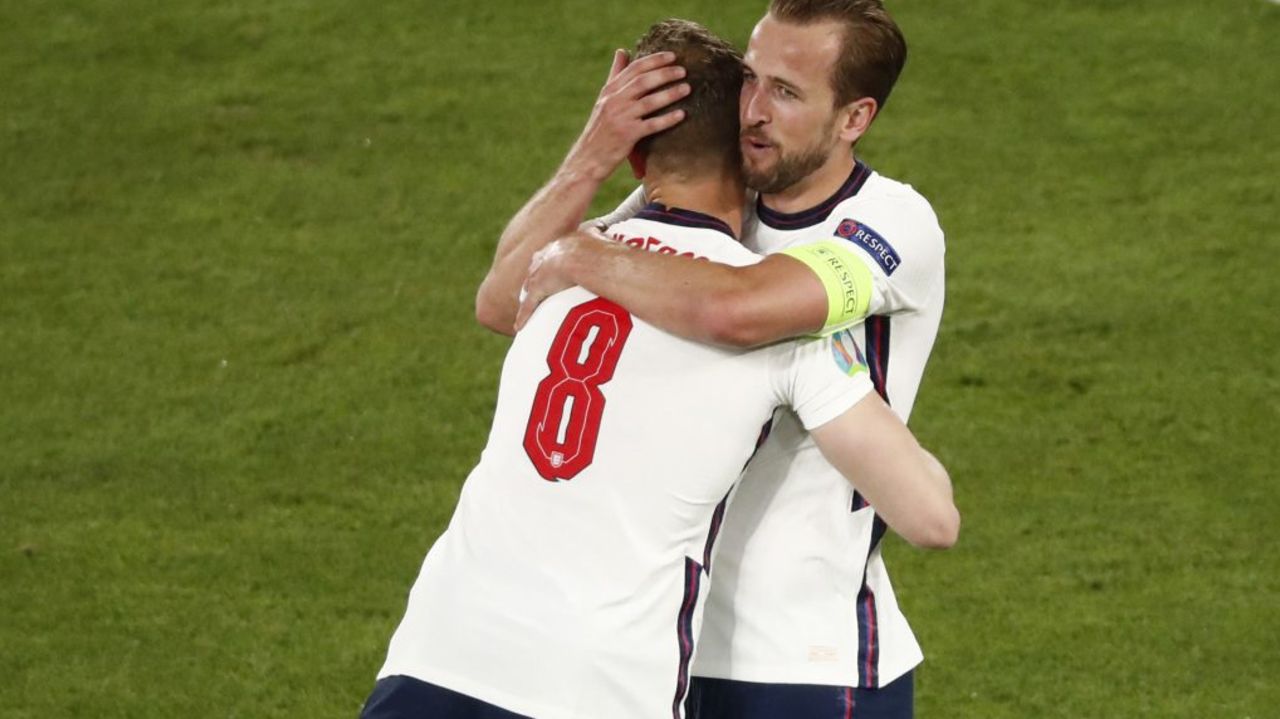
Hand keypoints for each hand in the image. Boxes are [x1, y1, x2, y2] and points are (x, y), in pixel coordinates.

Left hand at [514, 229, 601, 330]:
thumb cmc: (600, 249)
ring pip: (530, 287)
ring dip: (527, 296)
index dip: (549, 262)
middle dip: (534, 277)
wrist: (588, 258)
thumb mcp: (598, 236)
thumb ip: (597, 234)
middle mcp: (547, 257)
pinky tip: (519, 326)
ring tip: (526, 304)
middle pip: (536, 269)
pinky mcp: (539, 289)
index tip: (551, 268)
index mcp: (560, 244)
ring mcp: (541, 273)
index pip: (551, 254)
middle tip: (535, 286)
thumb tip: (601, 231)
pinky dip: (524, 315)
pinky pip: (529, 305)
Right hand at [565, 49, 690, 179]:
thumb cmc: (601, 128)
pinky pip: (652, 125)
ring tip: (687, 88)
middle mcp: (613, 101)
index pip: (634, 68)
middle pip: (643, 81)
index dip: (654, 60)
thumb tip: (622, 51)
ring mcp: (620, 118)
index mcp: (609, 90)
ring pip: (649, 101)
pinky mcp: (627, 136)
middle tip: (684, 70)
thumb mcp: (604, 99)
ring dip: (670, 93)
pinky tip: (681, 115)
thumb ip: (615, 76)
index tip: (672, 56)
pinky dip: (667, 119)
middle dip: (665, 73)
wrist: (588, 159)